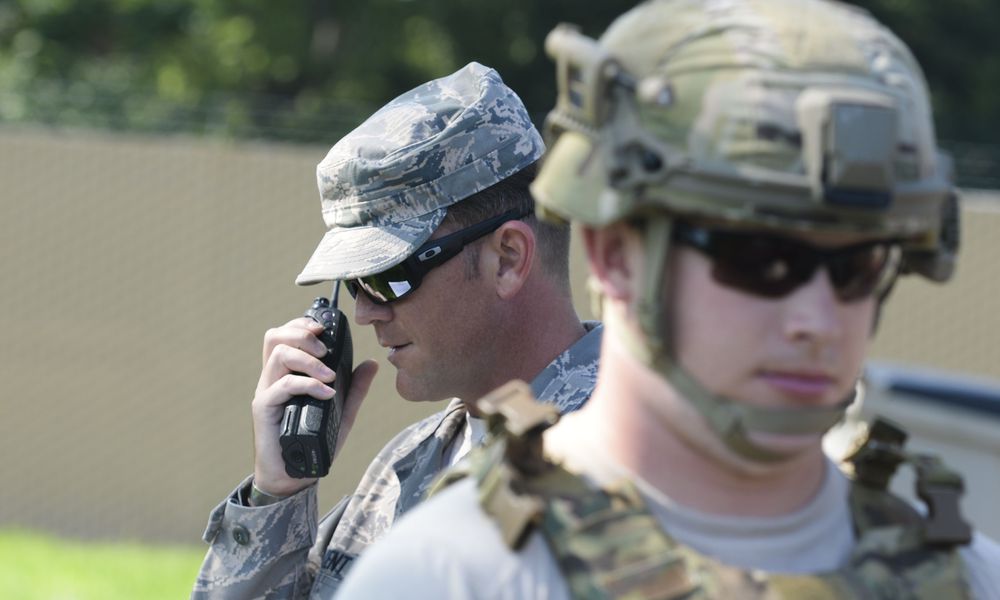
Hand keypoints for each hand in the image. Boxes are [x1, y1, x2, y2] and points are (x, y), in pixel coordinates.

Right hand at [250, 317, 377, 496]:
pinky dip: (307, 384)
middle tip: (325, 349)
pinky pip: (282, 385)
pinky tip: (326, 393)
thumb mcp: (341, 411)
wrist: (293, 474)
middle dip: (302, 334)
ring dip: (308, 359)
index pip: (285, 335)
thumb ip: (355, 387)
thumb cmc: (313, 441)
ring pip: (278, 355)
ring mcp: (267, 391)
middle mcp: (273, 378)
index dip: (301, 325)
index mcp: (287, 373)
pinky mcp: (264, 408)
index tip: (323, 330)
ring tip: (329, 374)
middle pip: (276, 337)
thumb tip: (371, 363)